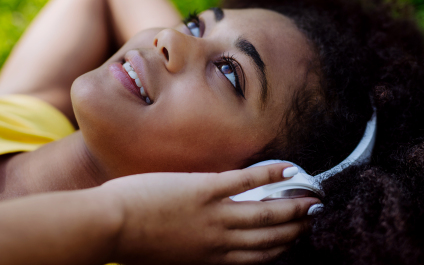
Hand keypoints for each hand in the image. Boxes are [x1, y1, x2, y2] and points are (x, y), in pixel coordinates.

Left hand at [101, 163, 319, 264]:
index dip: (280, 247)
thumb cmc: (131, 244)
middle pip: (269, 236)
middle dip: (295, 227)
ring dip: (293, 205)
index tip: (293, 239)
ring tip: (313, 198)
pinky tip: (288, 168)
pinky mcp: (204, 189)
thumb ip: (191, 254)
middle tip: (313, 216)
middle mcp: (220, 240)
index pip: (255, 256)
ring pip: (266, 212)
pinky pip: (245, 182)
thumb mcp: (167, 259)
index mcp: (210, 257)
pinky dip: (270, 175)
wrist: (111, 225)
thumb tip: (201, 249)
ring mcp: (215, 214)